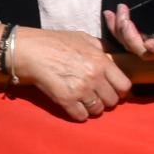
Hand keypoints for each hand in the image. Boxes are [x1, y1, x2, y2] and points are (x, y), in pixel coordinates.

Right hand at [4, 27, 128, 121]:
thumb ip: (100, 48)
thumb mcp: (82, 38)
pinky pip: (81, 116)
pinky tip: (74, 107)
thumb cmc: (54, 41)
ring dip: (91, 107)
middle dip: (105, 99)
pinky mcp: (65, 100)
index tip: (113, 89)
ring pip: (97, 109)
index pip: (124, 85)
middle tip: (96, 95)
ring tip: (84, 102)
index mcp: (101, 61)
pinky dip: (79, 114)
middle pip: (112, 100)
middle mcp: (95, 77)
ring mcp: (81, 90)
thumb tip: (111, 56)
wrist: (28, 50)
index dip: (120, 89)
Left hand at [104, 0, 153, 63]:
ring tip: (115, 12)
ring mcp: (151, 47)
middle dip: (130, 35)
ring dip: (119, 30)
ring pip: (130, 45)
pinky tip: (109, 13)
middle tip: (124, 17)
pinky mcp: (141, 41)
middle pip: (142, 51)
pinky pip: (125, 38)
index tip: (149, 43)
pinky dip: (115, 27)